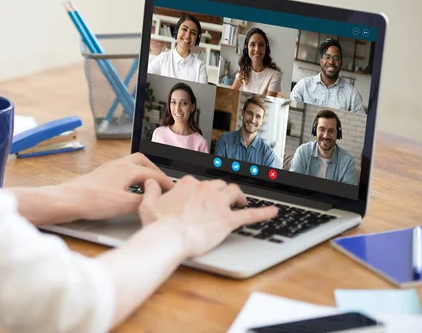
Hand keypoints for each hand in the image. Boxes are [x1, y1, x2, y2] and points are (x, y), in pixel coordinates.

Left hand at [60, 153, 174, 220]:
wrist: (67, 200)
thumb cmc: (92, 201)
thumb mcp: (124, 205)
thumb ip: (143, 201)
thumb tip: (153, 201)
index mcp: (127, 169)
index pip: (153, 174)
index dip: (166, 182)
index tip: (173, 190)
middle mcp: (117, 165)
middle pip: (142, 161)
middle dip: (154, 171)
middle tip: (161, 183)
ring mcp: (107, 169)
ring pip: (130, 165)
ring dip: (141, 172)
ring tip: (146, 185)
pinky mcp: (99, 176)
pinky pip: (120, 171)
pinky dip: (129, 178)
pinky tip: (127, 189)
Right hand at [139, 176, 277, 257]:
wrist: (169, 239)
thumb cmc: (158, 225)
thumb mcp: (147, 205)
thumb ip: (150, 190)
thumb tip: (150, 182)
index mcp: (188, 185)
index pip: (198, 183)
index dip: (199, 191)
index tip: (198, 198)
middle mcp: (206, 190)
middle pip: (218, 185)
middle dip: (220, 191)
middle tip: (221, 200)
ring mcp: (218, 204)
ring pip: (234, 192)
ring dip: (238, 196)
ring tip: (240, 201)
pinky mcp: (228, 220)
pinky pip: (251, 214)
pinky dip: (264, 212)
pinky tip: (273, 212)